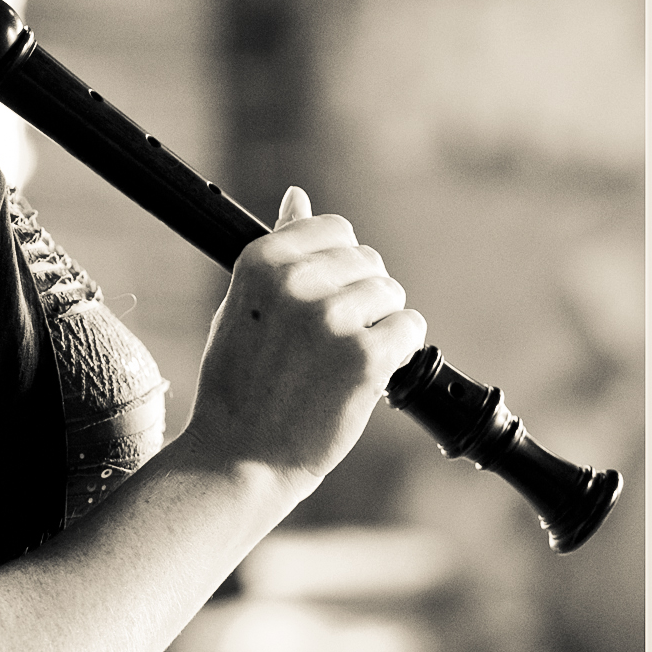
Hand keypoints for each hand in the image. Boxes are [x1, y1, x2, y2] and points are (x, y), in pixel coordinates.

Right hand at [184, 186, 425, 494]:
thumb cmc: (240, 382)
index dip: (339, 265)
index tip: (327, 298)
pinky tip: (372, 371)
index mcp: (261, 260)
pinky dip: (401, 349)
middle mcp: (296, 281)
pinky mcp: (364, 357)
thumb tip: (298, 196)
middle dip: (362, 295)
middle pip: (367, 260)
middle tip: (335, 339)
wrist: (242, 456)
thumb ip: (278, 252)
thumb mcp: (244, 304)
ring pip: (392, 293)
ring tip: (347, 358)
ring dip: (381, 323)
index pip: (334, 229)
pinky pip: (410, 328)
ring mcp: (331, 318)